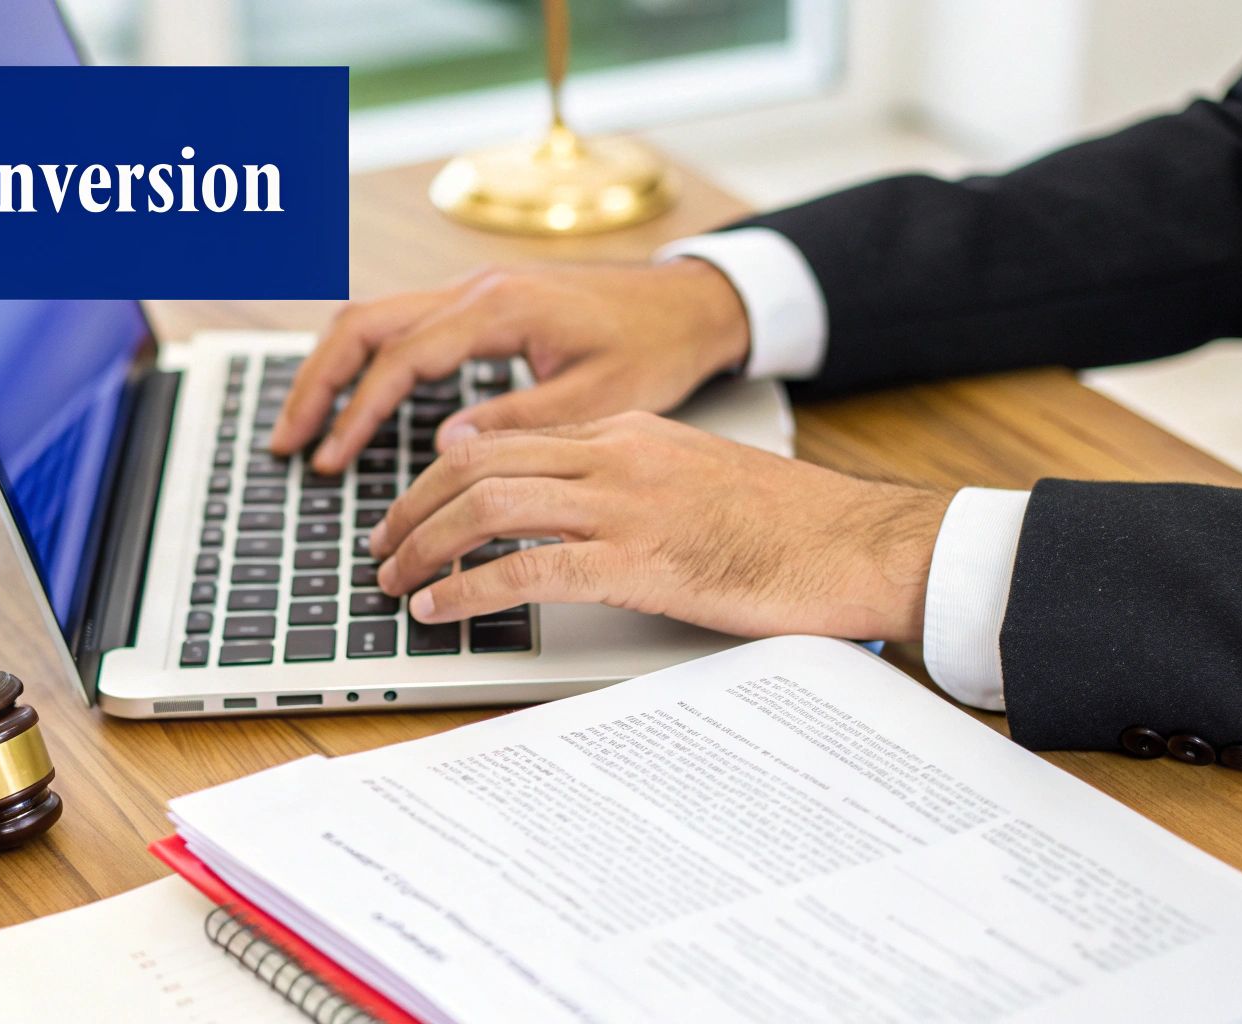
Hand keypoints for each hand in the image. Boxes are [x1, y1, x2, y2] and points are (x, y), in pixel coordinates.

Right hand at [269, 261, 750, 473]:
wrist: (688, 302)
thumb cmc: (654, 345)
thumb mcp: (599, 396)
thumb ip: (522, 420)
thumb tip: (446, 447)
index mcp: (499, 308)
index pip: (401, 358)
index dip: (358, 414)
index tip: (332, 463)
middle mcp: (475, 290)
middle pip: (364, 325)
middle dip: (317, 384)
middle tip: (288, 444)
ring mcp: (472, 293)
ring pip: (374, 320)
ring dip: (333, 372)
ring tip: (306, 431)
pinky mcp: (479, 305)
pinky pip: (401, 327)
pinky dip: (366, 364)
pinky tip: (356, 406)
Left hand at [369, 412, 951, 644]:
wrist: (859, 544)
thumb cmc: (789, 526)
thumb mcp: (695, 479)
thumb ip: (628, 479)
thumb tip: (565, 510)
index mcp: (630, 430)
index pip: (506, 438)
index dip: (442, 473)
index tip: (413, 504)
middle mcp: (618, 455)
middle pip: (479, 464)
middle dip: (413, 505)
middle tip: (382, 545)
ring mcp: (627, 505)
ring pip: (490, 507)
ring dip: (427, 545)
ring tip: (395, 581)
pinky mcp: (640, 562)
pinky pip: (528, 571)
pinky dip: (470, 590)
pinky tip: (441, 609)